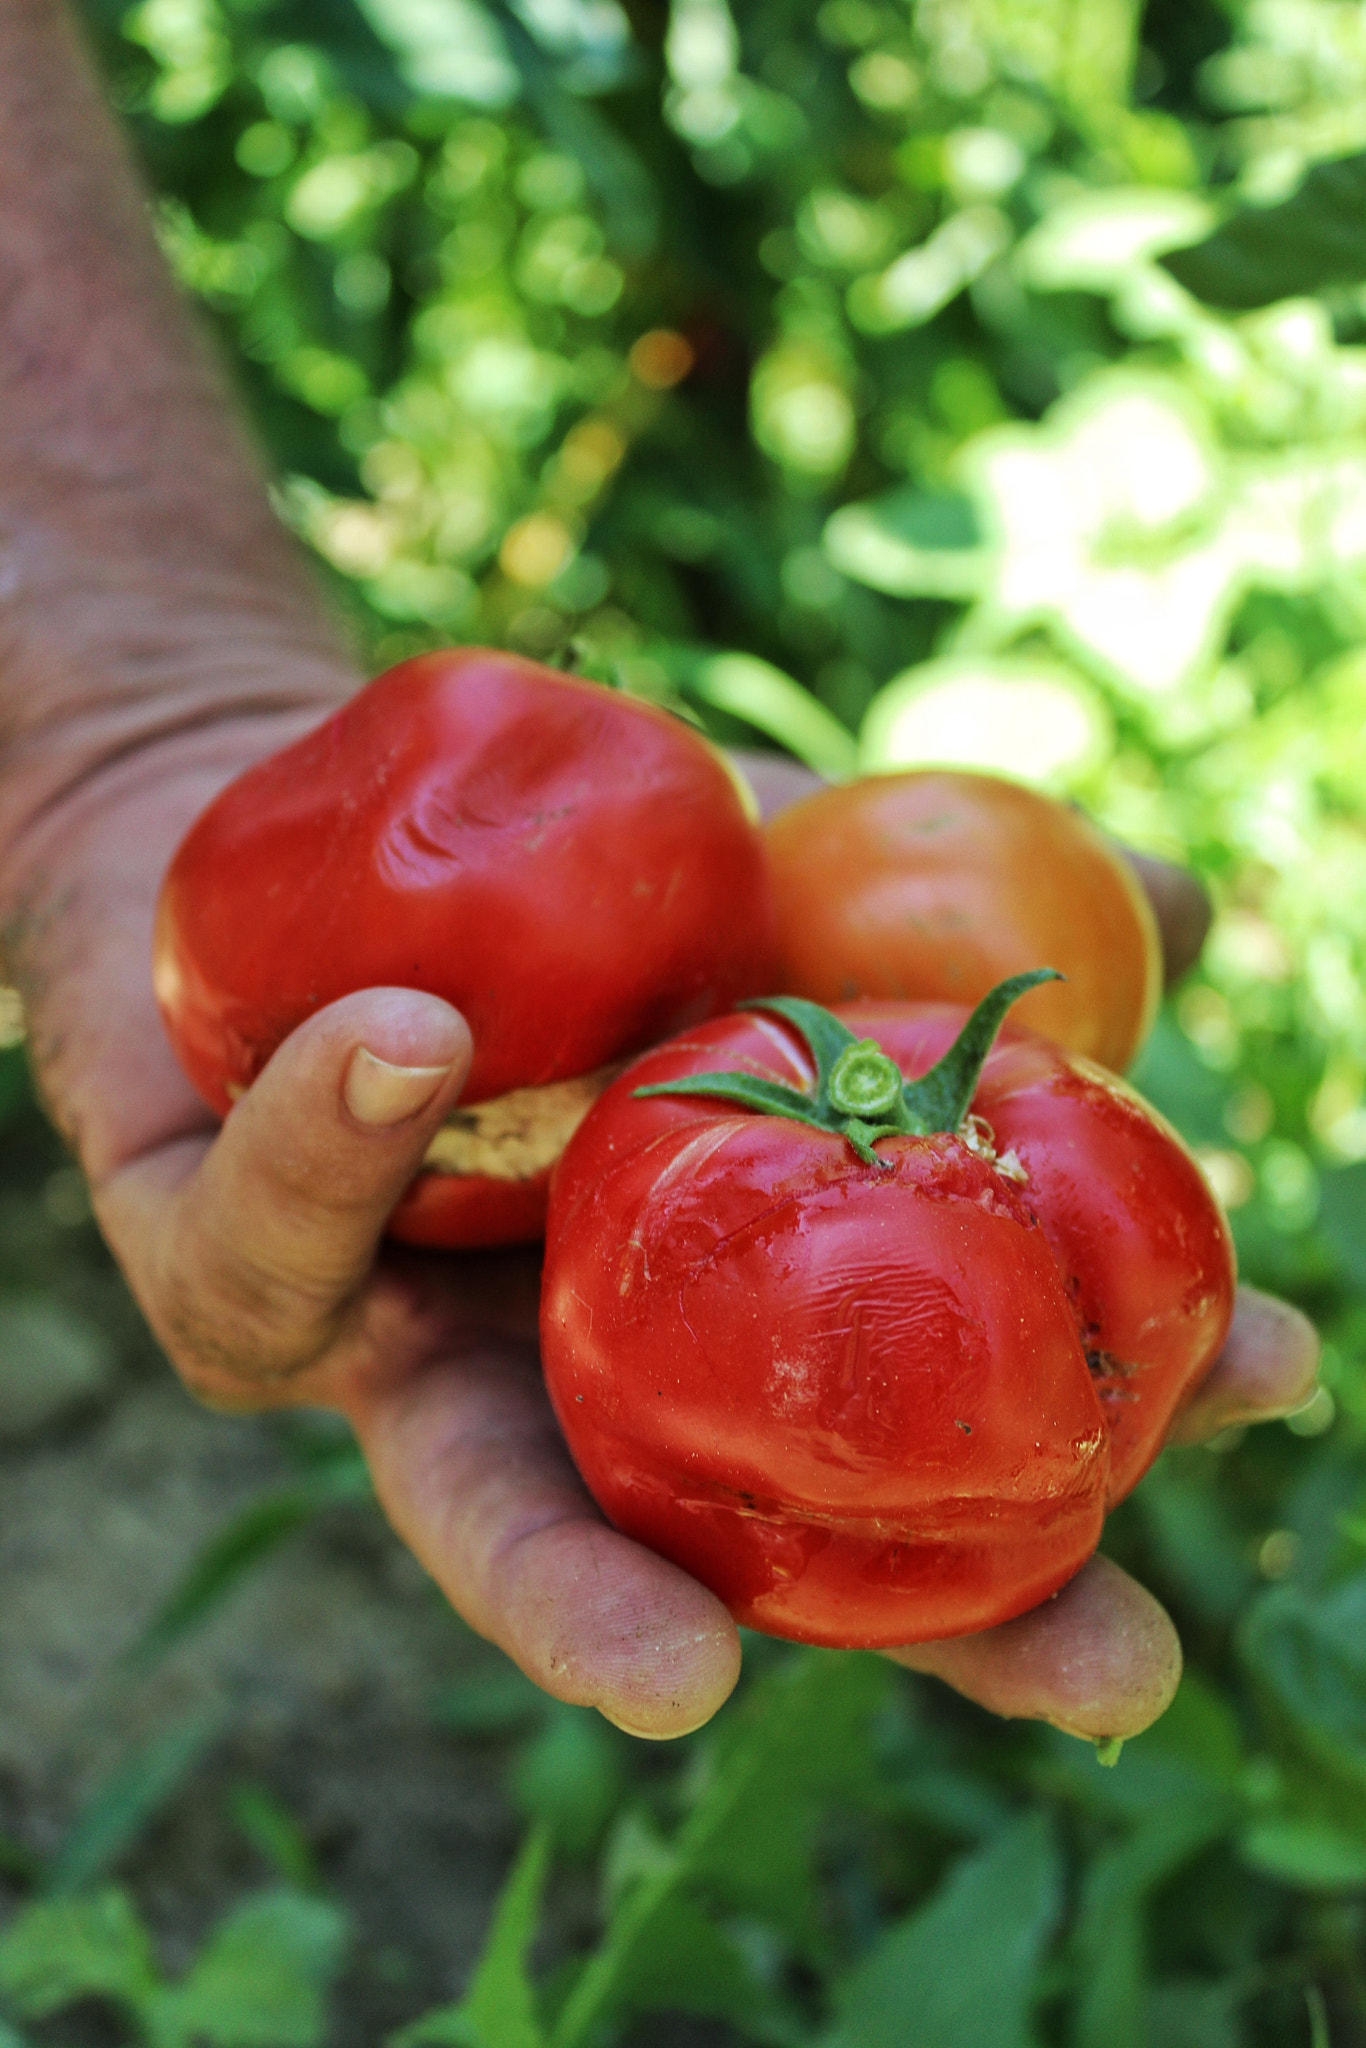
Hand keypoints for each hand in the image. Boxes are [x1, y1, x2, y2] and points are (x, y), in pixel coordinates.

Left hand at [23, 731, 1317, 1744]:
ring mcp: (387, 1353)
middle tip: (1098, 1685)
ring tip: (677, 1672)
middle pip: (741, 1556)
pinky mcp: (209, 1271)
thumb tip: (1189, 910)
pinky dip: (340, 1141)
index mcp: (710, 1305)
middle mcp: (563, 1373)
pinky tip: (415, 1029)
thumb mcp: (765, 868)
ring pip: (471, 1510)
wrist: (262, 809)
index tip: (1269, 1389)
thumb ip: (944, 909)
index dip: (1088, 1412)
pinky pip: (267, 1238)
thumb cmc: (540, 879)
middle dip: (918, 1649)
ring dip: (564, 1591)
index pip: (915, 1417)